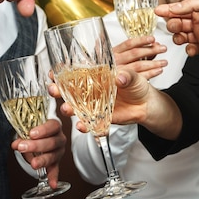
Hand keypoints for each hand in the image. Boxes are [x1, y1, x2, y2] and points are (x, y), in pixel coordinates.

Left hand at [12, 118, 65, 187]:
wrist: (40, 136)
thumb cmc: (36, 130)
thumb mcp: (29, 130)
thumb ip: (23, 136)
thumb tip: (16, 144)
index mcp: (55, 126)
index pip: (53, 126)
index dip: (43, 130)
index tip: (31, 133)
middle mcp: (60, 139)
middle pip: (52, 142)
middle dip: (37, 145)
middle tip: (23, 147)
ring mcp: (59, 151)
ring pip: (53, 156)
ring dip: (42, 161)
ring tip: (34, 164)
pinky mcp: (56, 162)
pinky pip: (55, 170)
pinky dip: (53, 177)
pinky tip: (52, 184)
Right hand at [48, 67, 179, 138]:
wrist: (146, 105)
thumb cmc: (138, 86)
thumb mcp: (134, 76)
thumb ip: (127, 76)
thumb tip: (119, 77)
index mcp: (95, 76)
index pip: (75, 72)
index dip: (62, 73)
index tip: (53, 73)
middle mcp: (90, 90)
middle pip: (69, 90)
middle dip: (58, 90)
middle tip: (53, 90)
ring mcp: (93, 105)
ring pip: (75, 108)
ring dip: (68, 109)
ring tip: (66, 109)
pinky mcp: (99, 118)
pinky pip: (88, 123)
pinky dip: (84, 126)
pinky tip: (82, 126)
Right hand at [113, 36, 167, 80]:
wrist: (113, 88)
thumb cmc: (120, 69)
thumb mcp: (125, 58)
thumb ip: (139, 52)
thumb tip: (154, 44)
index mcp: (114, 52)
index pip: (128, 44)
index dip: (141, 41)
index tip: (152, 39)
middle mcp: (115, 61)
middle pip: (135, 53)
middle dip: (151, 50)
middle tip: (163, 49)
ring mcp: (120, 72)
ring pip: (138, 65)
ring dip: (154, 63)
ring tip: (164, 62)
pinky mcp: (124, 83)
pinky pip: (140, 76)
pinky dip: (151, 73)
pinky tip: (158, 70)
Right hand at [155, 0, 198, 60]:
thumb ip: (193, 4)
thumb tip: (175, 6)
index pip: (181, 8)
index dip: (169, 9)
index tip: (159, 11)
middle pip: (179, 22)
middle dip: (174, 24)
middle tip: (175, 26)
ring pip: (182, 35)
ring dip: (179, 37)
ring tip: (182, 38)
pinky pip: (190, 48)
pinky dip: (188, 49)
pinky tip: (192, 48)